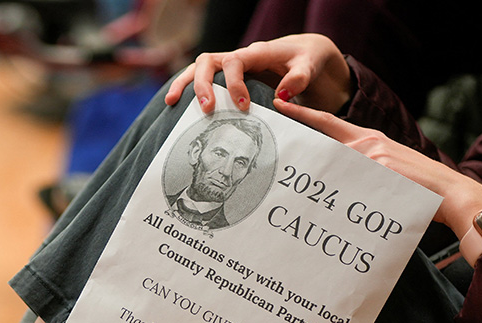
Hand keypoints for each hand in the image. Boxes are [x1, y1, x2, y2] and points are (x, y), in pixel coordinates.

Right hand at [165, 34, 352, 113]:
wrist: (304, 55)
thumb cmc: (307, 59)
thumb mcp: (311, 65)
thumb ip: (299, 77)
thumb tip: (281, 95)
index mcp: (256, 53)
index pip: (235, 62)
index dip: (234, 84)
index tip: (243, 106)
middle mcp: (238, 57)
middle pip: (208, 62)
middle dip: (203, 85)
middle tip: (207, 110)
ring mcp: (228, 68)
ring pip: (198, 68)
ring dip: (184, 84)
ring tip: (171, 103)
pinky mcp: (225, 78)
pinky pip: (201, 80)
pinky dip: (186, 90)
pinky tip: (175, 106)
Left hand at [274, 98, 481, 262]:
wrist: (449, 193)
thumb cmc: (415, 186)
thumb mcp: (383, 169)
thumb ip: (358, 166)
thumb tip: (330, 177)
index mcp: (368, 139)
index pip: (328, 122)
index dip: (303, 113)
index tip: (281, 103)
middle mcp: (368, 142)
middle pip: (325, 148)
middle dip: (306, 160)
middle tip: (285, 168)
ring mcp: (373, 155)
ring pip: (334, 166)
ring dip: (324, 185)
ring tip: (313, 200)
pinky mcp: (381, 168)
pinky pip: (350, 180)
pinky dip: (342, 193)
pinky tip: (337, 206)